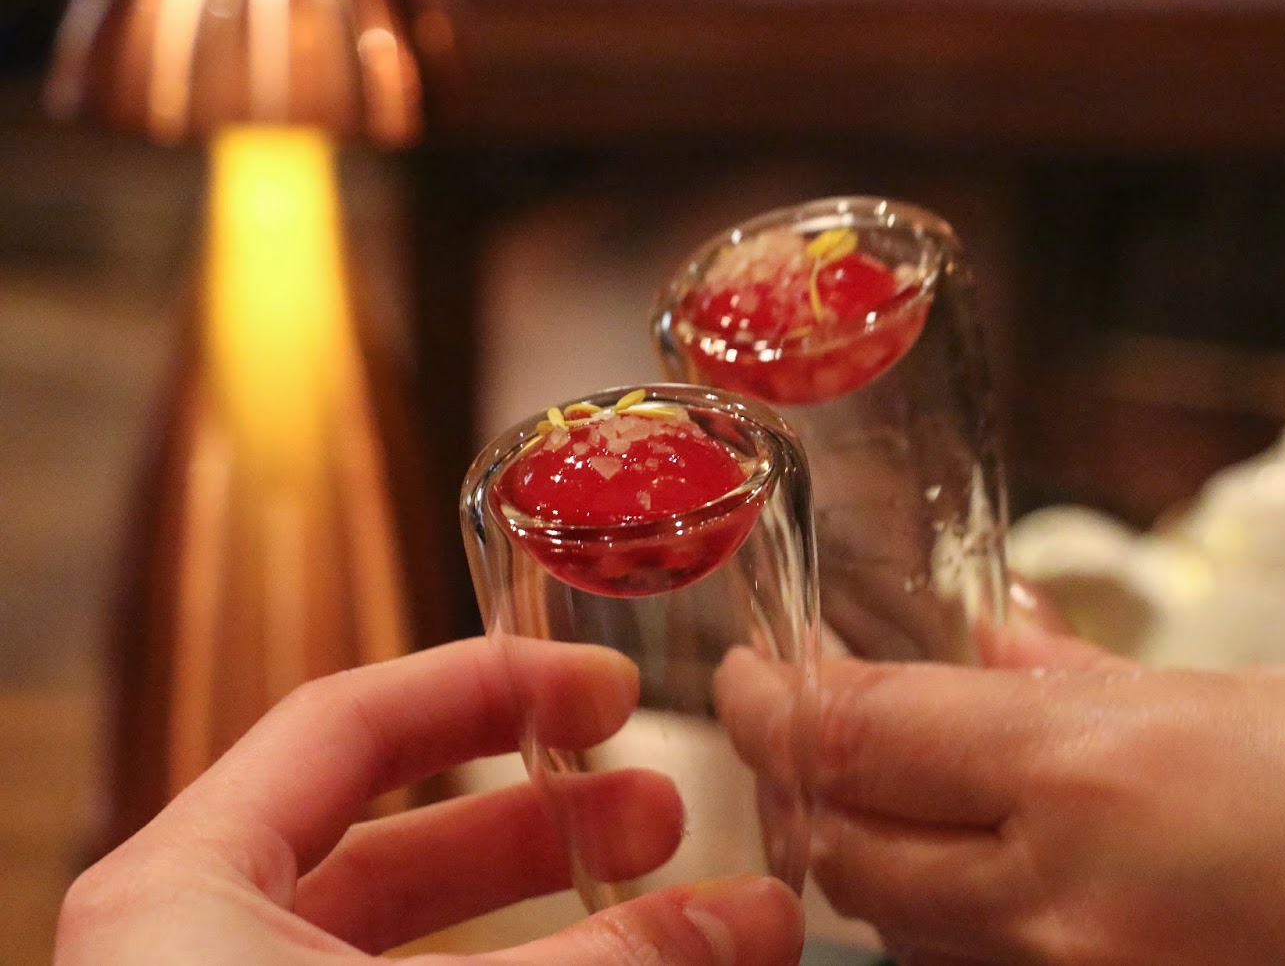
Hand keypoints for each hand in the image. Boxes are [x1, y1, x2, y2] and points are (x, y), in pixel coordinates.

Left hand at [56, 637, 802, 964]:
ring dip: (551, 921)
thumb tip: (760, 914)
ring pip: (412, 949)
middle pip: (391, 840)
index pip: (348, 725)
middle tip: (663, 812)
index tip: (604, 688)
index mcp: (181, 895)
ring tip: (675, 914)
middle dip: (541, 821)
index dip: (490, 689)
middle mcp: (197, 961)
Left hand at [717, 622, 1284, 964]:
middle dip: (806, 787)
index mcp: (1093, 776)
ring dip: (879, 863)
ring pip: (907, 931)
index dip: (776, 699)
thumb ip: (1081, 683)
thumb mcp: (1250, 703)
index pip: (857, 733)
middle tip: (805, 730)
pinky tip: (997, 883)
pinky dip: (959, 929)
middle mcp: (1065, 907)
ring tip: (903, 798)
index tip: (751, 675)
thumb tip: (988, 641)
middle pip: (847, 853)